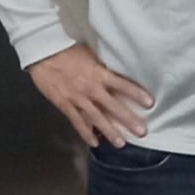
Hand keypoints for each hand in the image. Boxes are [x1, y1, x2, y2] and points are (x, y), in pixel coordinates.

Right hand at [28, 44, 153, 147]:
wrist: (44, 53)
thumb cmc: (69, 50)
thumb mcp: (92, 54)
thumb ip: (104, 68)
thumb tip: (118, 75)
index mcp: (99, 74)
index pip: (123, 85)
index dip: (136, 94)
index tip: (149, 103)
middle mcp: (91, 89)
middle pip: (113, 106)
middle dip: (127, 120)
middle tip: (141, 132)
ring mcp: (77, 99)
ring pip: (96, 118)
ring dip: (109, 131)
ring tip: (121, 143)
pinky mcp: (64, 105)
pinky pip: (77, 121)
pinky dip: (85, 133)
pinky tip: (95, 143)